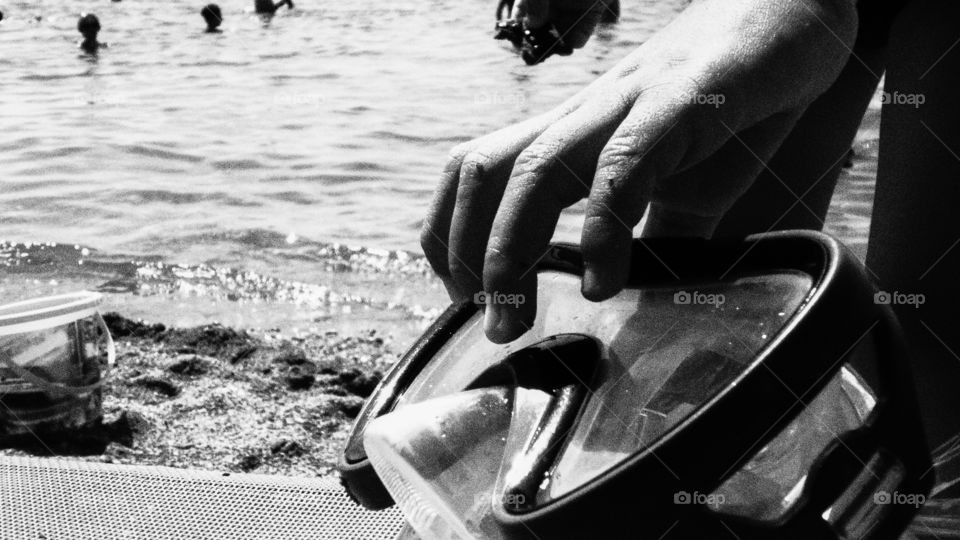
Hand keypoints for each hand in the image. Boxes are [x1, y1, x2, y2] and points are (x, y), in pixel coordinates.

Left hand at [422, 0, 857, 342]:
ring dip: (510, 251)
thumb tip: (636, 298)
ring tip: (517, 317)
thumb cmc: (732, 97)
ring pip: (534, 169)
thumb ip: (656, 233)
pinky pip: (623, 164)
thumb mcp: (687, 183)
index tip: (467, 299)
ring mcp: (627, 104)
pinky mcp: (682, 101)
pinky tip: (603, 283)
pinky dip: (602, 230)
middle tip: (489, 325)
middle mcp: (585, 115)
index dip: (452, 233)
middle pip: (485, 171)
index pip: (479, 171)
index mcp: (576, 132)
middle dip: (465, 254)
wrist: (793, 10)